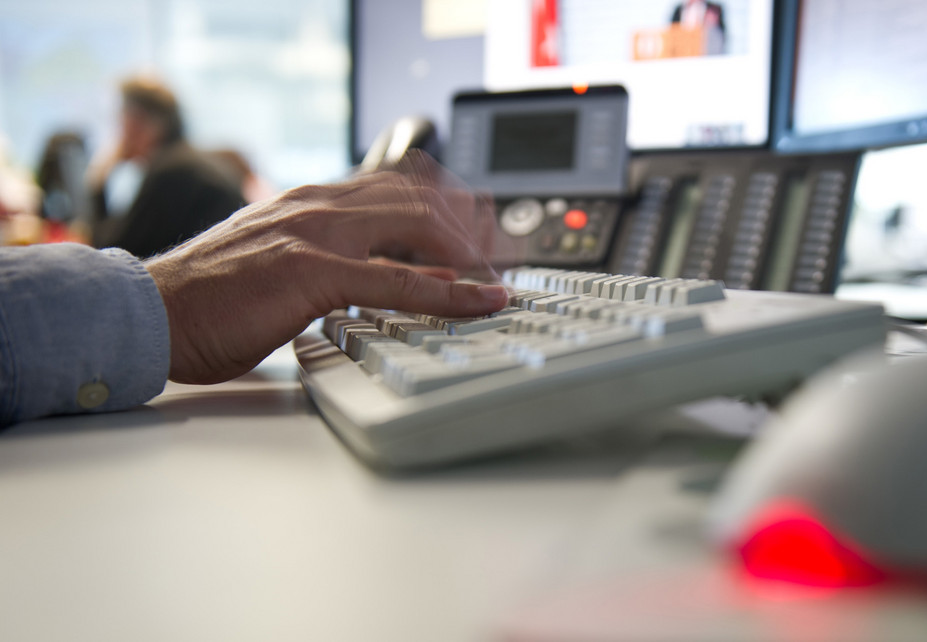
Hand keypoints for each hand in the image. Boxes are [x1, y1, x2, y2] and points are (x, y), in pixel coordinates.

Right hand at [144, 152, 508, 384]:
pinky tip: (479, 300)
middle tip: (502, 256)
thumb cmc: (210, 299)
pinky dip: (449, 291)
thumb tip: (397, 278)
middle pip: (419, 198)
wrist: (152, 313)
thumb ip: (336, 261)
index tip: (480, 230)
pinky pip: (399, 280)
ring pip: (417, 226)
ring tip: (500, 275)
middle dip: (469, 225)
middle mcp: (319, 206)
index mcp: (311, 202)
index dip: (448, 206)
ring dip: (469, 251)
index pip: (397, 186)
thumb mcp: (282, 265)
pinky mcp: (313, 271)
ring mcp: (317, 234)